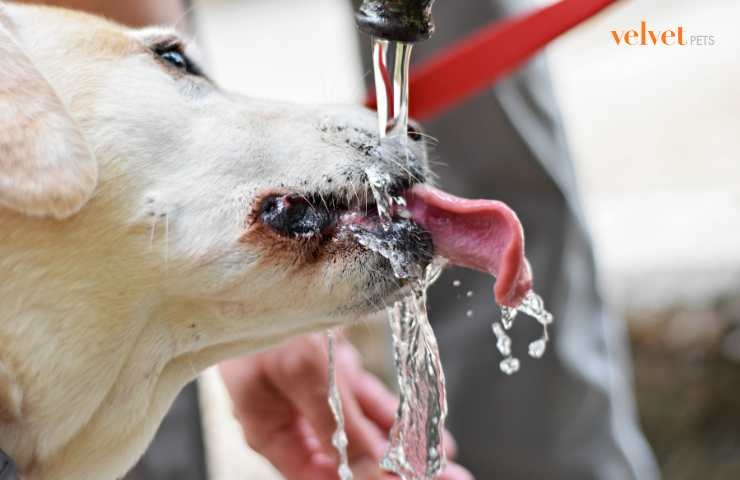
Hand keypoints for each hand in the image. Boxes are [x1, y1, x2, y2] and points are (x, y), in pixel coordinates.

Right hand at [220, 333, 473, 479]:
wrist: (269, 253)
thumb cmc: (266, 311)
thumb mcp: (303, 373)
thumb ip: (340, 428)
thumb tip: (376, 475)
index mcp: (271, 430)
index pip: (323, 476)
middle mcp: (292, 418)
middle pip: (349, 458)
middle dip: (396, 471)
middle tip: (452, 478)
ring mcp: (312, 392)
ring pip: (363, 430)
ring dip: (404, 448)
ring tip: (448, 463)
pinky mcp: (330, 368)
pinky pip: (365, 400)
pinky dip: (394, 414)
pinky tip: (426, 430)